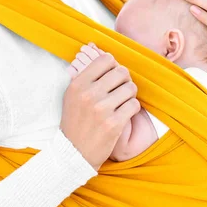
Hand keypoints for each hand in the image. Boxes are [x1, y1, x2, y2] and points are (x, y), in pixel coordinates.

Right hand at [61, 43, 140, 169]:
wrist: (73, 152)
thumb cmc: (75, 122)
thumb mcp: (71, 96)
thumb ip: (86, 76)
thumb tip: (101, 54)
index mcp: (77, 84)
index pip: (106, 60)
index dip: (113, 67)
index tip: (112, 77)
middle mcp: (88, 95)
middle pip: (121, 72)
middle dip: (125, 81)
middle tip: (120, 90)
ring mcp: (101, 110)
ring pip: (131, 88)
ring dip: (130, 95)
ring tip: (122, 103)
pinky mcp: (113, 124)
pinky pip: (134, 105)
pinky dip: (133, 109)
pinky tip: (124, 114)